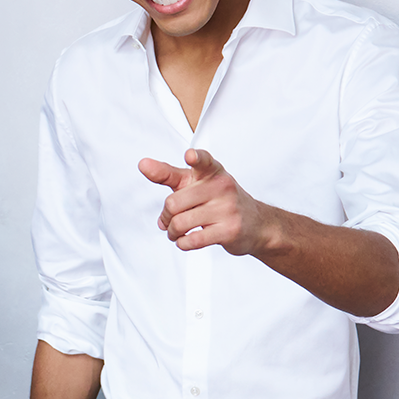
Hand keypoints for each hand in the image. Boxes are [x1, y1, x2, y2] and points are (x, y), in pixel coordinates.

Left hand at [141, 148, 274, 255]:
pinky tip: (185, 240)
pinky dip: (182, 243)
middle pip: (174, 203)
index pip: (203, 161)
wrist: (256, 224)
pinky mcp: (229, 230)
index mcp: (212, 171)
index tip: (190, 156)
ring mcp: (227, 208)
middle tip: (168, 221)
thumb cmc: (219, 199)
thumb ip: (168, 173)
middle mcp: (221, 186)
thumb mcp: (196, 182)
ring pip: (180, 223)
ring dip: (172, 232)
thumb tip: (143, 164)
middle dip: (166, 217)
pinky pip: (193, 239)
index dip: (196, 158)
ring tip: (175, 232)